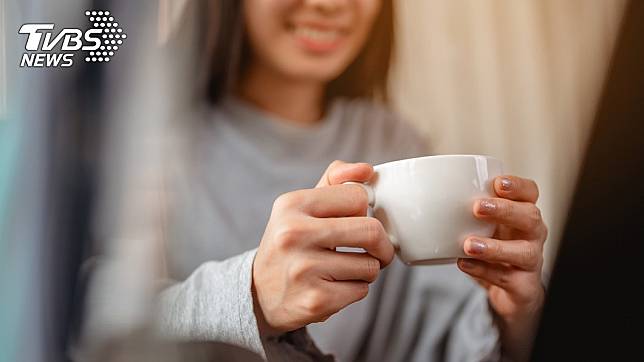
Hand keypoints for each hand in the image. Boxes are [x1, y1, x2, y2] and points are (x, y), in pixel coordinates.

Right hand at [252, 161, 393, 333]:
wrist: (260, 294)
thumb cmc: (291, 244)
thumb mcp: (302, 206)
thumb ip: (335, 180)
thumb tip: (367, 170)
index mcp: (292, 204)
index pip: (358, 196)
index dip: (365, 210)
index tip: (358, 220)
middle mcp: (294, 234)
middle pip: (372, 231)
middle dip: (382, 245)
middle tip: (376, 250)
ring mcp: (304, 269)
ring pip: (371, 266)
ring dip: (367, 270)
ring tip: (343, 269)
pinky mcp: (316, 300)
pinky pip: (362, 290)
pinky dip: (355, 290)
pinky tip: (334, 286)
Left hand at [457, 175, 547, 358]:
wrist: (508, 292)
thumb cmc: (492, 250)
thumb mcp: (481, 227)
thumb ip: (463, 211)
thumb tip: (421, 195)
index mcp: (521, 214)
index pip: (530, 193)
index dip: (518, 186)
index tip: (497, 182)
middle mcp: (532, 235)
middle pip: (530, 216)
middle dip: (505, 210)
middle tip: (477, 207)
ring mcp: (530, 261)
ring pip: (524, 251)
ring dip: (494, 246)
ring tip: (468, 244)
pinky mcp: (523, 286)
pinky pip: (506, 277)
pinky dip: (483, 270)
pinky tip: (463, 264)